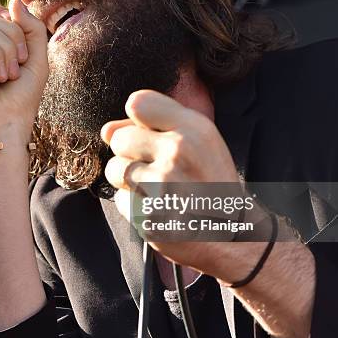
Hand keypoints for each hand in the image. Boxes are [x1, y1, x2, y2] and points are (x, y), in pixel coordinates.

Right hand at [0, 0, 47, 143]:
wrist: (7, 127)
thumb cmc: (20, 101)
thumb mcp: (37, 59)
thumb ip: (31, 28)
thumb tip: (13, 1)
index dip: (16, 27)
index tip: (24, 55)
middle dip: (14, 40)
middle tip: (17, 69)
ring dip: (6, 51)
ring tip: (7, 76)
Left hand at [101, 89, 241, 271]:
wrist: (231, 233)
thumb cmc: (210, 182)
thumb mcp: (199, 142)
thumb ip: (154, 126)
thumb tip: (106, 130)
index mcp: (194, 129)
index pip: (138, 103)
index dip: (138, 122)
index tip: (152, 136)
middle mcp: (179, 152)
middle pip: (120, 138)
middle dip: (130, 153)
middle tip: (157, 168)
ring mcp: (163, 185)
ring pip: (115, 169)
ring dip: (129, 180)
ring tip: (158, 189)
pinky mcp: (149, 215)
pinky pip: (121, 200)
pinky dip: (135, 206)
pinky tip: (159, 209)